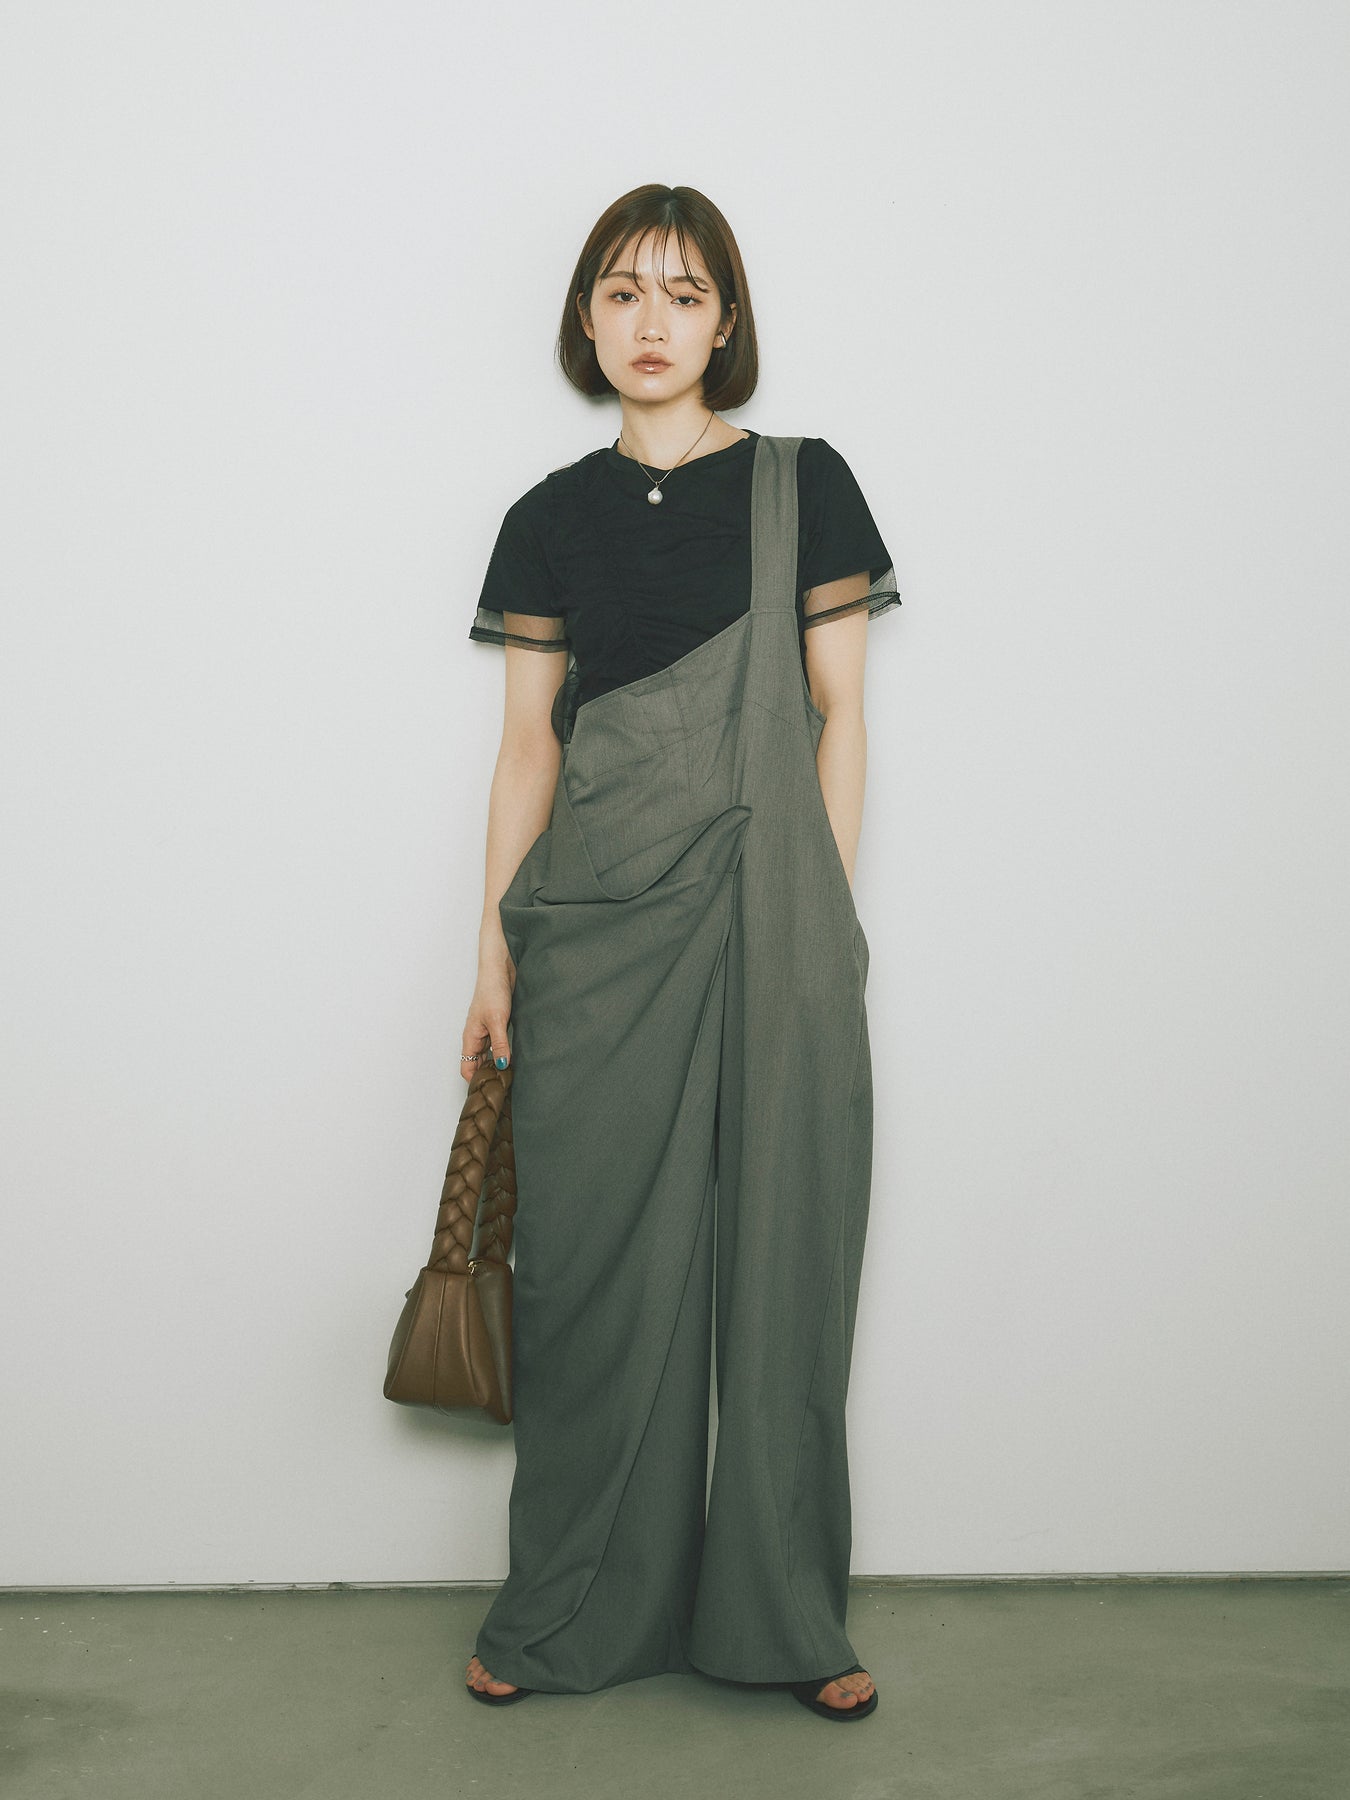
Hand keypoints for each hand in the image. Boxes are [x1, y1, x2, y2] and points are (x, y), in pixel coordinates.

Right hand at [463, 956, 513, 1079]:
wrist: (500, 969)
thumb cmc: (492, 990)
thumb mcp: (497, 1020)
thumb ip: (499, 1044)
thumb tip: (501, 1065)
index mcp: (470, 1037)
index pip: (467, 1068)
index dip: (476, 1081)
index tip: (491, 1090)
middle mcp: (477, 1036)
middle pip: (478, 1064)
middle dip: (488, 1075)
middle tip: (505, 1087)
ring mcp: (487, 1030)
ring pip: (489, 1055)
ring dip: (498, 1064)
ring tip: (512, 1075)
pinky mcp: (498, 1024)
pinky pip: (498, 1044)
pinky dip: (505, 1052)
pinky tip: (516, 1056)